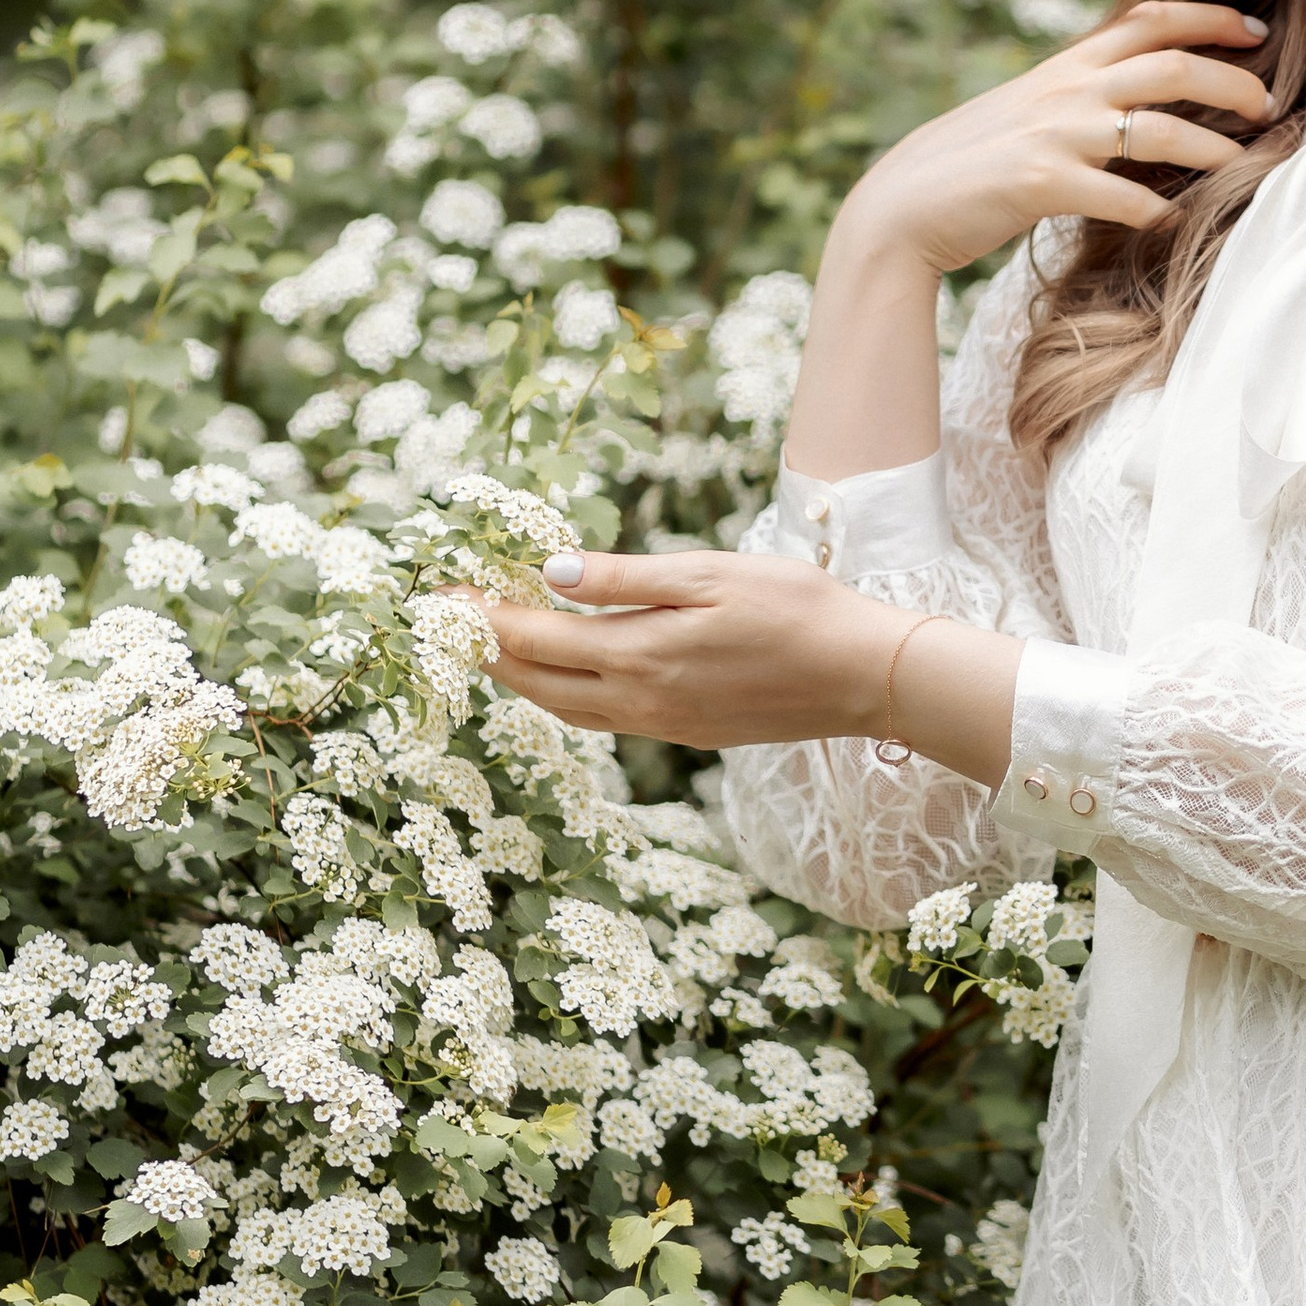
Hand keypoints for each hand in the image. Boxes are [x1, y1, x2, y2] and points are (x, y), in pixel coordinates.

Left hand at [473, 550, 1020, 785]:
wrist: (863, 675)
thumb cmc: (797, 609)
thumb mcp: (709, 574)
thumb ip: (625, 579)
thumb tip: (549, 573)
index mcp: (638, 655)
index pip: (533, 637)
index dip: (480, 615)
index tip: (441, 592)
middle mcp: (638, 700)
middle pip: (535, 681)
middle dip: (485, 650)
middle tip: (446, 619)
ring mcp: (661, 724)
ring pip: (564, 706)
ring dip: (519, 676)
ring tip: (489, 646)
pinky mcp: (684, 732)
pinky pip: (600, 716)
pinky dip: (563, 692)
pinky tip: (563, 672)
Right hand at [832, 0, 1273, 278]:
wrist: (903, 204)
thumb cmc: (971, 163)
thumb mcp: (1028, 109)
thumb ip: (1079, 95)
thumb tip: (1134, 96)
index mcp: (1066, 67)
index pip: (1151, 19)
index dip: (1212, 18)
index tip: (1258, 32)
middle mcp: (1067, 90)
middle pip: (1173, 65)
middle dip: (1234, 82)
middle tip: (1270, 106)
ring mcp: (1056, 135)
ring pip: (1161, 129)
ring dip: (1214, 150)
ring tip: (1243, 167)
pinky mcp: (1043, 184)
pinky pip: (1124, 198)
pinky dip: (1160, 213)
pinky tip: (1176, 225)